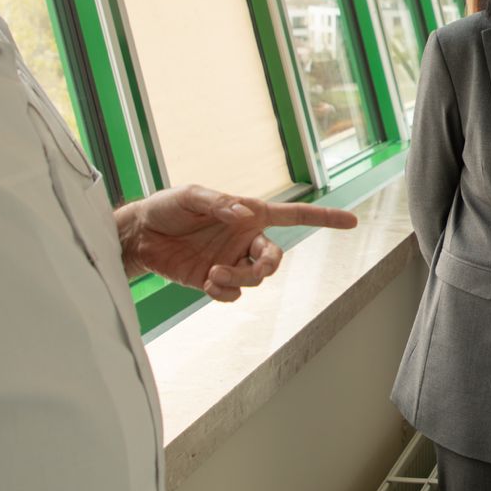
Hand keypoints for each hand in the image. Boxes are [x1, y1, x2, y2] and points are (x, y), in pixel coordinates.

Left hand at [115, 185, 358, 301]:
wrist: (138, 235)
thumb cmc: (166, 207)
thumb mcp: (191, 196)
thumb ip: (220, 205)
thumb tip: (245, 216)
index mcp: (250, 214)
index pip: (295, 217)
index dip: (324, 219)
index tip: (352, 221)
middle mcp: (245, 239)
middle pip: (275, 260)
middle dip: (266, 268)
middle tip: (248, 270)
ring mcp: (231, 262)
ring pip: (255, 280)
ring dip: (239, 279)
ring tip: (213, 274)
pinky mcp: (213, 281)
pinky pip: (233, 294)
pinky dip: (225, 292)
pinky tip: (207, 283)